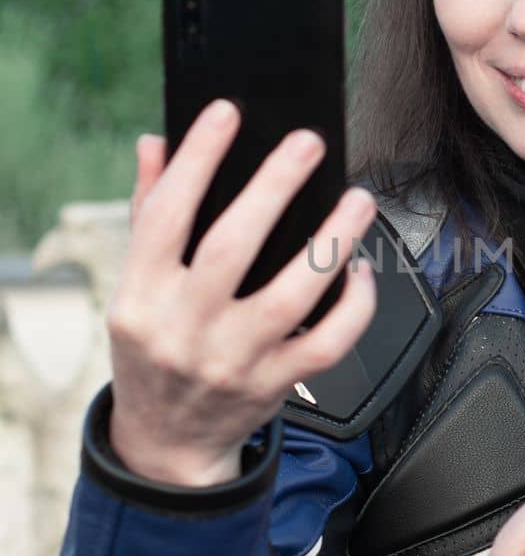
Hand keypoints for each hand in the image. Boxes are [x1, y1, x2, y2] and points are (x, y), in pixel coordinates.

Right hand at [106, 99, 377, 485]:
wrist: (167, 442)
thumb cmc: (154, 350)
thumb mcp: (134, 288)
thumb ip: (148, 213)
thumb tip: (157, 143)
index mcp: (141, 296)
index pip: (165, 215)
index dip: (197, 159)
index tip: (226, 113)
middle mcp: (184, 328)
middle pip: (231, 246)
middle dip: (273, 187)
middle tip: (307, 143)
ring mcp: (231, 360)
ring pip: (291, 294)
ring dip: (331, 242)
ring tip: (356, 201)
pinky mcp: (273, 385)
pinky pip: (326, 342)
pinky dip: (352, 305)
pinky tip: (360, 270)